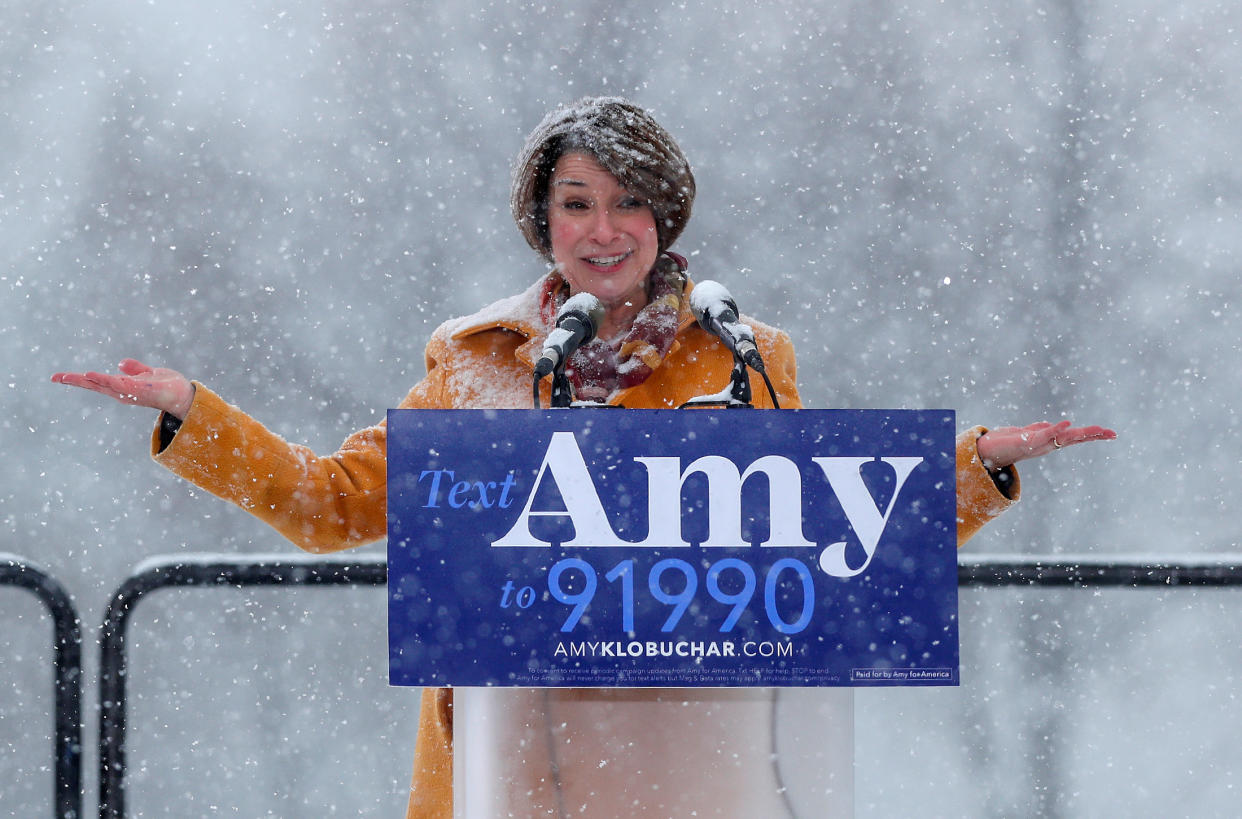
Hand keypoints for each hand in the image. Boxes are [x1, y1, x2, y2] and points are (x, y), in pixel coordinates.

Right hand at [51, 359, 194, 419]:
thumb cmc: (167, 387)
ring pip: (102, 385)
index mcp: (121, 387)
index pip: (96, 382)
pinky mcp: (138, 390)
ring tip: (66, 376)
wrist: (184, 396)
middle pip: (94, 385)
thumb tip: (121, 363)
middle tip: (54, 377)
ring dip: (85, 380)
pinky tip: (91, 374)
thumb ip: (135, 369)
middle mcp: (122, 392)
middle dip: (74, 381)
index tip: (59, 376)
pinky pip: (118, 383)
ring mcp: (129, 392)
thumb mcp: (148, 374)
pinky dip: (104, 379)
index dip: (79, 378)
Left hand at [975, 420, 1115, 469]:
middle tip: (1113, 434)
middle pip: (1075, 439)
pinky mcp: (1027, 441)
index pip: (1075, 437)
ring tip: (1097, 429)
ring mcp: (1039, 444)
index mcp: (1050, 442)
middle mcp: (1047, 445)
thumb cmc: (1008, 442)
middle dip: (1094, 435)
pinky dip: (1056, 429)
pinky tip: (1067, 423)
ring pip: (1064, 438)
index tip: (1111, 433)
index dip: (1093, 435)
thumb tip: (1054, 426)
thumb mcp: (1029, 433)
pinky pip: (1044, 434)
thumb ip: (1042, 430)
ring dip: (1081, 433)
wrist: (987, 451)